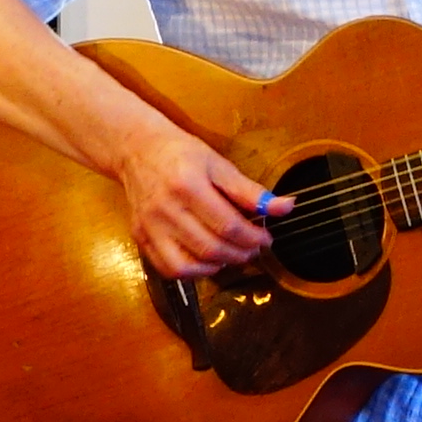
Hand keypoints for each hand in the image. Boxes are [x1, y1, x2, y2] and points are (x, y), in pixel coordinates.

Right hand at [112, 122, 283, 281]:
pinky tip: (207, 261)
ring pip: (189, 265)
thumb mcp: (218, 164)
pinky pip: (169, 268)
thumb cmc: (180, 153)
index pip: (228, 225)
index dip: (253, 238)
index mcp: (188, 186)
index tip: (266, 238)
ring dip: (219, 266)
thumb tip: (285, 207)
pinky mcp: (140, 237)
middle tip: (253, 249)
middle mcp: (165, 210)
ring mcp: (150, 227)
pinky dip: (193, 272)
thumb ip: (250, 191)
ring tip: (232, 254)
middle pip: (211, 248)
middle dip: (240, 254)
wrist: (136, 149)